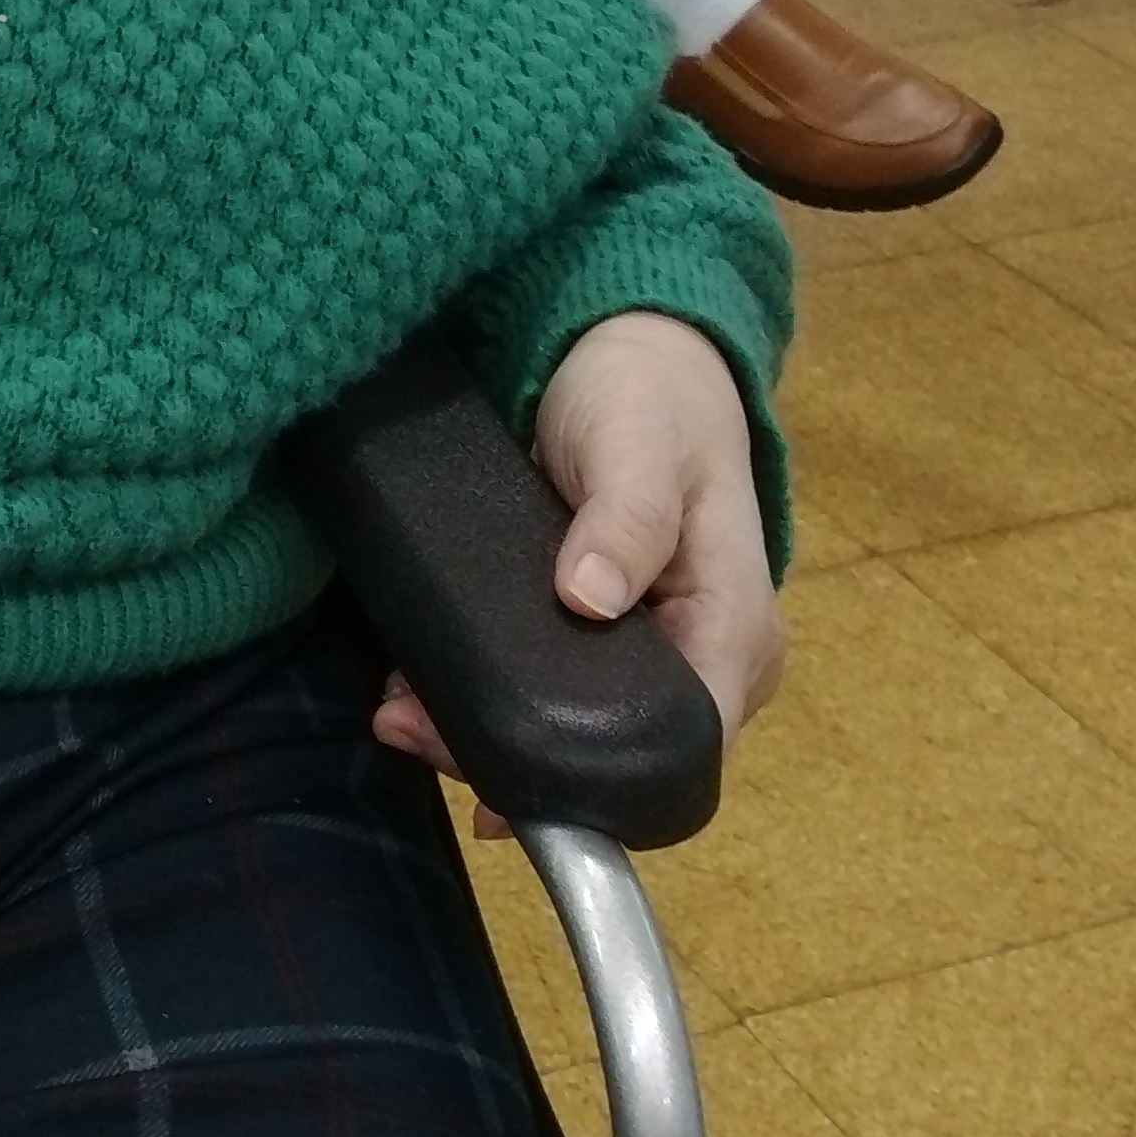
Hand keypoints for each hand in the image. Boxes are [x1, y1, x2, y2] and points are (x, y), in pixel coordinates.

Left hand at [372, 309, 783, 829]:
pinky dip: (488, 701)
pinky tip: (420, 694)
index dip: (599, 779)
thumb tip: (590, 599)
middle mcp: (704, 662)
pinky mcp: (601, 637)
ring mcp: (652, 655)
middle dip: (520, 761)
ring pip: (577, 734)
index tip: (497, 776)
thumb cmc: (648, 396)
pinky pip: (550, 692)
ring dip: (488, 736)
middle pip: (620, 756)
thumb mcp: (638, 442)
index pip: (684, 746)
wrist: (630, 357)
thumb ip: (626, 518)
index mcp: (735, 631)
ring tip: (400, 717)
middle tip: (415, 731)